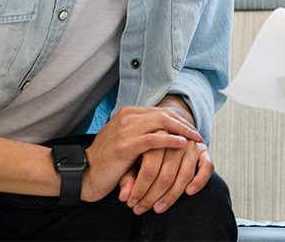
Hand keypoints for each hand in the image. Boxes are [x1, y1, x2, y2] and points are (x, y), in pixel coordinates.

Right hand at [81, 107, 201, 202]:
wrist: (85, 173)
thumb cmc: (107, 161)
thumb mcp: (125, 141)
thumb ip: (141, 133)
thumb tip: (165, 134)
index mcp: (127, 114)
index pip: (159, 112)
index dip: (178, 120)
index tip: (192, 130)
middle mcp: (127, 117)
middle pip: (163, 115)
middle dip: (184, 124)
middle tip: (198, 135)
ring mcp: (125, 130)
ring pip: (161, 123)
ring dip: (182, 131)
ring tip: (195, 139)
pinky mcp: (125, 146)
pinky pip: (153, 139)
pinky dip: (170, 140)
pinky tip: (182, 144)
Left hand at [119, 137, 213, 213]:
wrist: (162, 137)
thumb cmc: (141, 154)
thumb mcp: (130, 163)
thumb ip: (128, 178)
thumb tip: (124, 197)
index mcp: (154, 136)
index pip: (149, 168)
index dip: (140, 189)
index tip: (131, 204)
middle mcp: (174, 138)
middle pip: (166, 174)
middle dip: (151, 196)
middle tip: (140, 210)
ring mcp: (191, 144)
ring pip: (184, 175)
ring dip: (171, 196)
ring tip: (157, 209)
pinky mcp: (204, 150)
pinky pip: (207, 167)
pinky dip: (199, 181)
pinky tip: (189, 192)